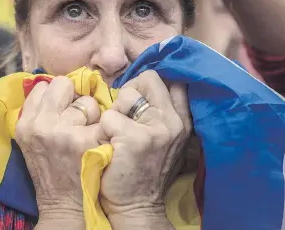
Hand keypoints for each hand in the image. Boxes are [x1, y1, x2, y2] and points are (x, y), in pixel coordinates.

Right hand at [15, 76, 101, 220]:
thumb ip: (39, 111)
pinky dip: (104, 127)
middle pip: (63, 83)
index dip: (56, 96)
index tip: (61, 109)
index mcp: (25, 123)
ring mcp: (65, 132)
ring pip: (87, 100)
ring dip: (91, 113)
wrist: (65, 204)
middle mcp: (41, 125)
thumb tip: (55, 84)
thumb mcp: (31, 139)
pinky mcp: (87, 140)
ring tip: (86, 133)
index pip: (43, 86)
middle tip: (76, 118)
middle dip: (73, 96)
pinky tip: (98, 141)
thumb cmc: (51, 168)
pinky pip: (104, 116)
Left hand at [99, 70, 191, 218]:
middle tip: (124, 111)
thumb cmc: (144, 170)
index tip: (139, 96)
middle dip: (131, 89)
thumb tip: (144, 84)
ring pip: (126, 94)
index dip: (151, 83)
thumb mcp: (165, 140)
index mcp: (182, 120)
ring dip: (115, 111)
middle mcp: (173, 121)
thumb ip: (161, 113)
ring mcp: (156, 129)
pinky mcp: (134, 138)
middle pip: (149, 78)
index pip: (173, 80)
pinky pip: (108, 116)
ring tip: (116, 133)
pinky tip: (108, 145)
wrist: (136, 207)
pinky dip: (102, 129)